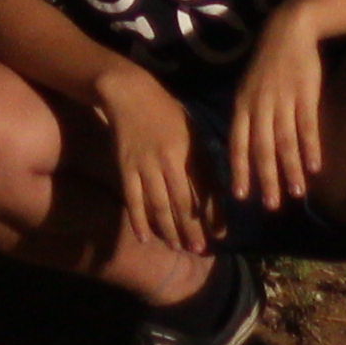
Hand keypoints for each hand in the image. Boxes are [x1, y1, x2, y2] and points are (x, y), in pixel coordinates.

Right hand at [93, 61, 210, 265]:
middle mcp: (170, 160)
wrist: (129, 94)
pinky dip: (139, 219)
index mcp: (190, 150)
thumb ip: (202, 159)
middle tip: (199, 250)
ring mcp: (145, 165)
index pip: (206, 189)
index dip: (214, 214)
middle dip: (193, 229)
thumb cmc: (166, 112)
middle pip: (183, 202)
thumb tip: (215, 190)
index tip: (220, 234)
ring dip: (170, 230)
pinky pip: (133, 199)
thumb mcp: (192, 131)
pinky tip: (146, 237)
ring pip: (159, 205)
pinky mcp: (125, 168)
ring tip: (178, 247)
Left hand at [220, 12, 327, 218]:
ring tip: (297, 193)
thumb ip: (249, 115)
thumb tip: (246, 146)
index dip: (240, 169)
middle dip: (266, 179)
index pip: (238, 143)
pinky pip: (307, 127)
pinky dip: (310, 148)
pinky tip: (315, 167)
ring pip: (285, 142)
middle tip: (270, 206)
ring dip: (290, 170)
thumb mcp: (249, 86)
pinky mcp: (305, 94)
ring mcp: (283, 100)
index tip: (241, 195)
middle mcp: (260, 105)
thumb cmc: (269, 62)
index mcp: (243, 104)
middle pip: (261, 149)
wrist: (290, 30)